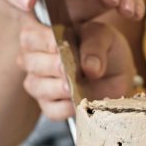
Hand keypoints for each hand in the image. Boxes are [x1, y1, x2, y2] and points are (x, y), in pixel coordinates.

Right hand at [17, 16, 135, 119]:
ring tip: (75, 85)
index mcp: (43, 35)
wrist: (117, 73)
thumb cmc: (104, 49)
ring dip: (58, 87)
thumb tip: (89, 67)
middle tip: (68, 68)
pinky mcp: (50, 106)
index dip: (41, 41)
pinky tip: (78, 100)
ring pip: (37, 86)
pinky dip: (66, 107)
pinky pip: (51, 110)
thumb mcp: (103, 36)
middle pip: (29, 62)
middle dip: (51, 66)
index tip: (58, 46)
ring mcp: (40, 83)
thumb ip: (95, 45)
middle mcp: (35, 59)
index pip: (29, 36)